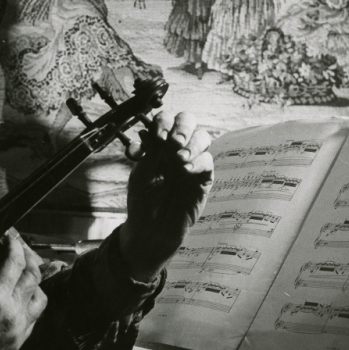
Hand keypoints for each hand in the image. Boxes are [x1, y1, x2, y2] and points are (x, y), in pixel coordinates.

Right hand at [0, 233, 46, 349]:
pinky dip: (30, 302)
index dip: (14, 245)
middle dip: (27, 257)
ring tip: (20, 272)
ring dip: (34, 281)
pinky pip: (35, 317)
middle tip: (16, 249)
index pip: (16, 263)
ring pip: (41, 297)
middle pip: (34, 277)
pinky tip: (17, 296)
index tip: (8, 238)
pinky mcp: (17, 344)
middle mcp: (12, 316)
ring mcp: (18, 332)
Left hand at [118, 111, 213, 282]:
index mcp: (158, 144)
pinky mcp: (203, 178)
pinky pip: (207, 161)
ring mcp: (191, 162)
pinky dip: (197, 162)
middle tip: (174, 141)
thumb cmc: (142, 201)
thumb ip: (149, 154)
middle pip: (188, 121)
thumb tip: (152, 132)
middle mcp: (176, 149)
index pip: (166, 120)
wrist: (151, 229)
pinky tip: (185, 170)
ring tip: (179, 158)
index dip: (163, 123)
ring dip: (192, 143)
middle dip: (182, 126)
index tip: (156, 138)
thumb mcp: (140, 175)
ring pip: (203, 138)